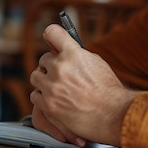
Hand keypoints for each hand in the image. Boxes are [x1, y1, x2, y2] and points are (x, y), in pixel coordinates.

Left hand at [29, 24, 135, 145]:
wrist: (113, 114)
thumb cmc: (109, 90)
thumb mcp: (97, 63)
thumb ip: (78, 55)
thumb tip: (66, 52)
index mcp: (73, 54)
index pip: (52, 33)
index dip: (52, 36)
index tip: (51, 40)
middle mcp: (60, 67)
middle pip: (44, 59)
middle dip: (52, 65)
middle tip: (62, 73)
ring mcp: (52, 87)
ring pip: (36, 76)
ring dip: (45, 80)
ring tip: (57, 87)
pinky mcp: (48, 105)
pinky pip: (35, 95)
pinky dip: (42, 97)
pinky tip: (54, 99)